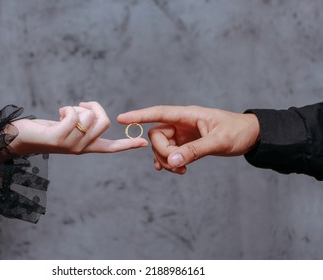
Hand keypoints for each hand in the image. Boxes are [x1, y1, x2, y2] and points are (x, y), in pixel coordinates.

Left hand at [9, 101, 147, 155]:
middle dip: (94, 107)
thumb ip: (83, 121)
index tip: (144, 142)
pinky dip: (67, 109)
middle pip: (104, 121)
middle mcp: (81, 148)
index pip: (112, 147)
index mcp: (86, 146)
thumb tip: (90, 109)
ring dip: (77, 108)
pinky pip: (74, 115)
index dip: (128, 143)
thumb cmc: (44, 130)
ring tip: (64, 114)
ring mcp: (70, 145)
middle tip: (79, 105)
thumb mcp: (69, 126)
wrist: (19, 138)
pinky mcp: (58, 138)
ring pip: (89, 117)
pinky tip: (58, 114)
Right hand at [118, 105, 259, 173]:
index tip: (121, 119)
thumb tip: (173, 160)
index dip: (139, 116)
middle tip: (178, 165)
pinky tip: (175, 169)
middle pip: (157, 135)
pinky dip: (170, 161)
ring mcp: (183, 133)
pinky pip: (170, 152)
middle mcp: (182, 123)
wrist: (251, 136)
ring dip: (167, 160)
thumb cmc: (238, 132)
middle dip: (162, 152)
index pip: (158, 113)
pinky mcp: (186, 143)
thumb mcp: (218, 141)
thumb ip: (195, 151)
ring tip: (182, 170)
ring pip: (162, 146)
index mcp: (188, 115)